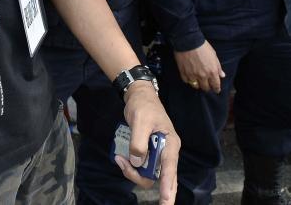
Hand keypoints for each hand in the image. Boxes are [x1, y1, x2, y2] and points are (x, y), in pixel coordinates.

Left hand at [116, 81, 178, 203]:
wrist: (139, 96)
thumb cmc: (143, 106)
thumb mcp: (140, 121)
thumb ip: (139, 142)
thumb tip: (137, 162)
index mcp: (170, 144)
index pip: (170, 168)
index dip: (168, 186)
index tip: (166, 200)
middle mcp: (167, 152)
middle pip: (161, 177)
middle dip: (148, 183)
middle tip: (135, 178)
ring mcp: (158, 154)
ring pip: (149, 174)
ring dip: (134, 172)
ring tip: (119, 159)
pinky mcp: (148, 153)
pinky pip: (142, 168)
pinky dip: (131, 167)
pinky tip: (121, 159)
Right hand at [175, 41, 224, 93]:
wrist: (188, 41)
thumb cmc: (203, 47)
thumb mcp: (214, 55)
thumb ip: (218, 67)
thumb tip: (222, 75)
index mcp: (212, 71)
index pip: (216, 85)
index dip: (217, 89)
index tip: (216, 90)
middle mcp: (203, 76)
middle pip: (205, 87)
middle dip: (207, 87)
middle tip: (207, 85)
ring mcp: (192, 75)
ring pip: (195, 86)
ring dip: (198, 84)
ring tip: (198, 82)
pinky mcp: (183, 73)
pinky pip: (186, 81)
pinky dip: (188, 80)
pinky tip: (190, 77)